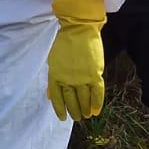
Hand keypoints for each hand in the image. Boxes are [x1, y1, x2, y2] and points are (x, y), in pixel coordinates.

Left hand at [47, 0, 105, 121]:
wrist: (79, 30)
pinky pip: (97, 93)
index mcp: (55, 76)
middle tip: (77, 118)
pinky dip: (97, 103)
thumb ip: (54, 78)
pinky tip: (96, 111)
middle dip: (74, 111)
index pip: (57, 98)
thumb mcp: (53, 62)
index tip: (63, 118)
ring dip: (85, 109)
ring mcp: (82, 78)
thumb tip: (51, 95)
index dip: (60, 109)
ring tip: (86, 115)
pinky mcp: (94, 74)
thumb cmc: (64, 44)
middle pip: (71, 100)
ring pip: (84, 99)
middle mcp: (68, 79)